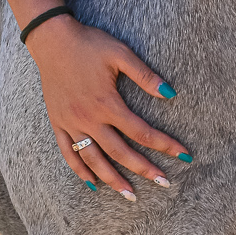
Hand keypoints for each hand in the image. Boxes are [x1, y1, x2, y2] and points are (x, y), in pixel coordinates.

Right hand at [26, 16, 188, 199]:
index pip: (142, 132)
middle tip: (164, 182)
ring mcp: (71, 123)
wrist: (51, 39)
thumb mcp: (120, 54)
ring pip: (94, 159)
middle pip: (120, 152)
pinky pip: (68, 153)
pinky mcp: (58, 123)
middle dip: (144, 169)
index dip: (165, 144)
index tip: (184, 155)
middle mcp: (89, 119)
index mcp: (107, 103)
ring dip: (113, 179)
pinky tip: (92, 183)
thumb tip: (170, 94)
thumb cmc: (89, 44)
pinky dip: (80, 170)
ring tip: (130, 195)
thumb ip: (145, 75)